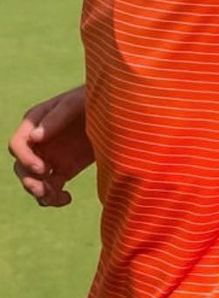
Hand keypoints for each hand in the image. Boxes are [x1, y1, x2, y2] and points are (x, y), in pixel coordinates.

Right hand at [9, 86, 93, 206]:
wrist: (120, 109)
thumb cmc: (95, 98)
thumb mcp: (77, 103)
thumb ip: (57, 117)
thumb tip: (34, 137)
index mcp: (36, 122)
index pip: (18, 144)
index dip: (25, 159)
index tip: (42, 169)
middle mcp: (39, 141)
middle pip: (21, 166)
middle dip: (30, 181)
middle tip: (45, 191)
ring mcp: (51, 156)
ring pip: (34, 180)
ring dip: (40, 192)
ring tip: (57, 197)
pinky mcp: (64, 168)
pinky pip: (51, 188)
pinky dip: (54, 198)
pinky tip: (66, 199)